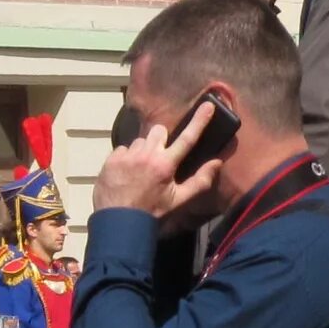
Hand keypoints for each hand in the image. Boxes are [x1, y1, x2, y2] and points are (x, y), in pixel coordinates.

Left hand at [95, 103, 229, 229]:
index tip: (207, 105)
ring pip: (140, 141)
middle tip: (160, 156)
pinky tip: (127, 172)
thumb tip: (217, 162)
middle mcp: (146, 155)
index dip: (199, 121)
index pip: (187, 138)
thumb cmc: (153, 212)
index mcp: (166, 164)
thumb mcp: (180, 200)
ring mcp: (127, 155)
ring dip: (144, 150)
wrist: (119, 222)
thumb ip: (200, 181)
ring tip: (141, 168)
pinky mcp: (111, 159)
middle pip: (159, 131)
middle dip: (162, 139)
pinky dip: (127, 157)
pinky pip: (123, 149)